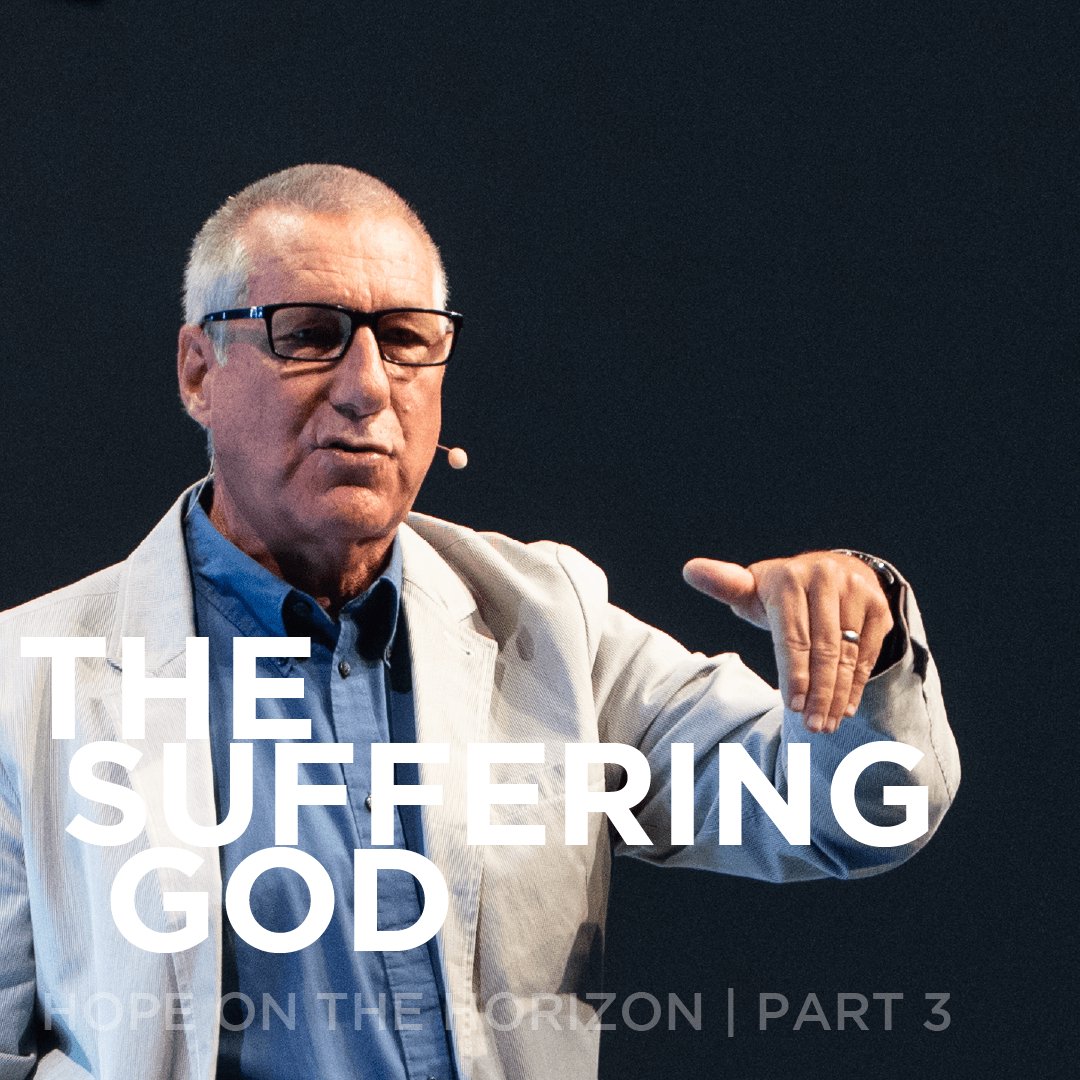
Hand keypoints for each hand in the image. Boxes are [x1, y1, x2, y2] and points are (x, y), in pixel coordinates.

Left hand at [682, 551, 893, 733]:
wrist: (830, 569)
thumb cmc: (780, 591)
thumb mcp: (751, 587)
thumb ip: (723, 585)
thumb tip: (689, 570)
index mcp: (788, 577)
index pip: (792, 635)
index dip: (793, 674)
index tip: (792, 707)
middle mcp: (826, 579)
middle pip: (824, 649)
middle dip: (818, 693)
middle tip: (812, 727)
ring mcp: (857, 591)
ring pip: (848, 655)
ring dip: (838, 695)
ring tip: (826, 724)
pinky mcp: (879, 606)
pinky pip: (867, 653)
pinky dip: (856, 684)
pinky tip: (844, 707)